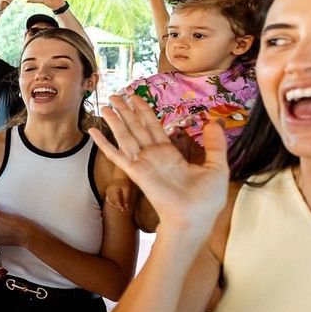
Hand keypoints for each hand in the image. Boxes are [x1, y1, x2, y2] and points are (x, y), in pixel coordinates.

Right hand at [89, 94, 228, 231]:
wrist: (195, 217)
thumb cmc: (206, 198)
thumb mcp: (217, 166)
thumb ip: (215, 144)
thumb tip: (213, 122)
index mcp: (170, 154)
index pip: (154, 127)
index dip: (144, 112)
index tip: (135, 98)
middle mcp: (153, 156)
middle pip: (136, 127)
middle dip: (126, 110)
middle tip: (115, 95)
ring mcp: (143, 163)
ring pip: (125, 135)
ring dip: (115, 119)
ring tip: (105, 104)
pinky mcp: (136, 171)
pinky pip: (116, 154)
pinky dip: (103, 143)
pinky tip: (93, 131)